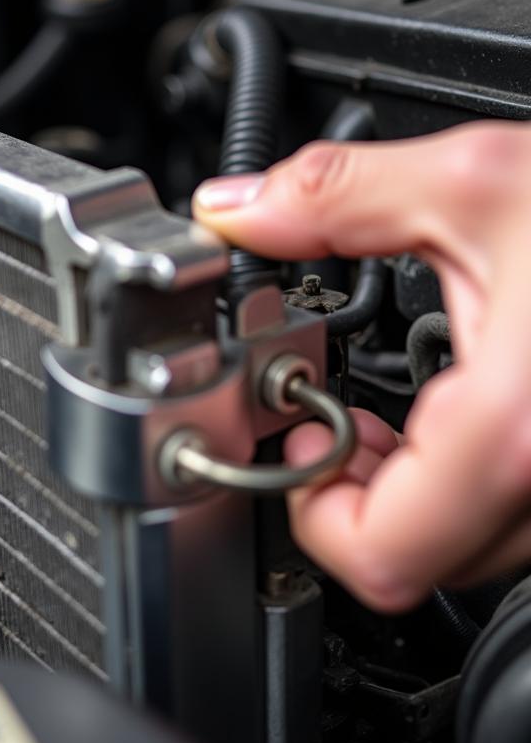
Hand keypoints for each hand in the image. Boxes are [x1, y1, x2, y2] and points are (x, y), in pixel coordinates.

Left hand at [193, 122, 530, 611]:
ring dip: (406, 492)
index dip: (312, 510)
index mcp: (522, 427)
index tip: (303, 440)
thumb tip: (239, 206)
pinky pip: (514, 520)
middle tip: (334, 421)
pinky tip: (453, 417)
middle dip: (352, 495)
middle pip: (416, 559)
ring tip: (389, 415)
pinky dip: (461, 486)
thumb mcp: (479, 183)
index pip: (380, 558)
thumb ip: (338, 197)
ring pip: (467, 548)